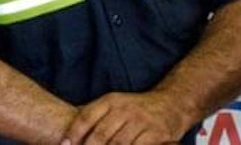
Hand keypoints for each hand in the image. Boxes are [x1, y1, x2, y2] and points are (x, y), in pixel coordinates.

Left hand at [61, 91, 189, 144]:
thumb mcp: (116, 106)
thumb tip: (67, 140)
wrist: (173, 104)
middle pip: (100, 136)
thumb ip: (94, 118)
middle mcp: (125, 109)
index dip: (73, 134)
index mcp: (112, 101)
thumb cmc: (138, 110)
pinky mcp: (155, 134)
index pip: (86, 117)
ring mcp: (141, 122)